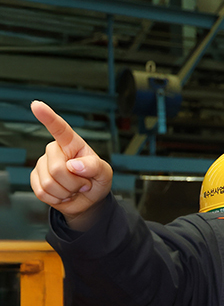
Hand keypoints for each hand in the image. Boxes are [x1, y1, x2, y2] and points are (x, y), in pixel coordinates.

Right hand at [29, 100, 112, 229]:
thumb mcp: (105, 173)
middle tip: (83, 183)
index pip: (60, 129)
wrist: (88, 200)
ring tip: (74, 188)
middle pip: (57, 168)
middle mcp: (55, 151)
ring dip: (66, 191)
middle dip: (74, 182)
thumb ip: (94, 166)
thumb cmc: (97, 181)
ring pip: (49, 183)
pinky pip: (43, 192)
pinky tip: (64, 194)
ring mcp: (43, 164)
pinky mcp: (35, 179)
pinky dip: (57, 198)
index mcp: (73, 144)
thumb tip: (74, 165)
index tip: (36, 105)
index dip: (48, 117)